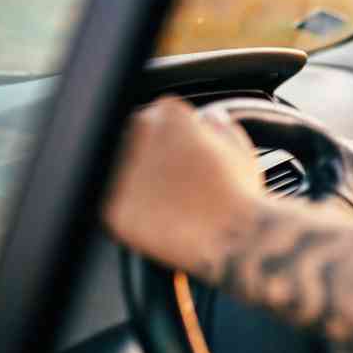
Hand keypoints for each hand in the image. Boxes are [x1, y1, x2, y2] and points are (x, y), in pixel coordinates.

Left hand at [104, 96, 263, 275]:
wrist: (233, 238)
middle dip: (153, 155)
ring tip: (173, 200)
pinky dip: (136, 212)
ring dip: (142, 182)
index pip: (159, 114)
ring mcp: (121, 172)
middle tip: (177, 178)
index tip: (184, 152)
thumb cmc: (240, 194)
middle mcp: (139, 136)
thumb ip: (219, 126)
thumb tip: (210, 118)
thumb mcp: (239, 148)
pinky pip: (117, 205)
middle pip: (136, 137)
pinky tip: (164, 218)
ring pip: (123, 171)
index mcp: (169, 115)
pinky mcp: (112, 208)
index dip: (175, 135)